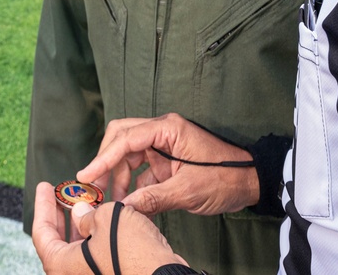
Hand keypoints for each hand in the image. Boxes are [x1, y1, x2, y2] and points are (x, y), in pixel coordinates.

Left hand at [31, 182, 184, 274]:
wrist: (164, 274)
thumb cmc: (132, 252)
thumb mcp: (105, 218)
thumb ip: (86, 213)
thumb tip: (81, 212)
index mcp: (62, 266)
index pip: (42, 233)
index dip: (43, 205)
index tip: (45, 186)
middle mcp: (73, 274)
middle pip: (57, 240)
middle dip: (60, 212)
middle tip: (61, 192)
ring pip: (77, 245)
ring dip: (80, 220)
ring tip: (84, 198)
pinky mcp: (109, 274)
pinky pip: (94, 251)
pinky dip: (95, 232)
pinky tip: (102, 213)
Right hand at [77, 113, 259, 216]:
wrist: (250, 182)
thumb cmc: (224, 179)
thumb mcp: (187, 191)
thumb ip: (151, 198)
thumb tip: (122, 209)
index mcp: (167, 129)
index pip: (126, 138)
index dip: (103, 158)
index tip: (86, 175)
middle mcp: (162, 131)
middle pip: (122, 138)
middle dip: (106, 162)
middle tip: (96, 187)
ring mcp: (164, 145)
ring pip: (129, 155)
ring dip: (119, 177)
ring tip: (114, 202)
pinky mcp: (167, 160)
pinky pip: (142, 169)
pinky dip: (133, 185)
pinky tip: (130, 204)